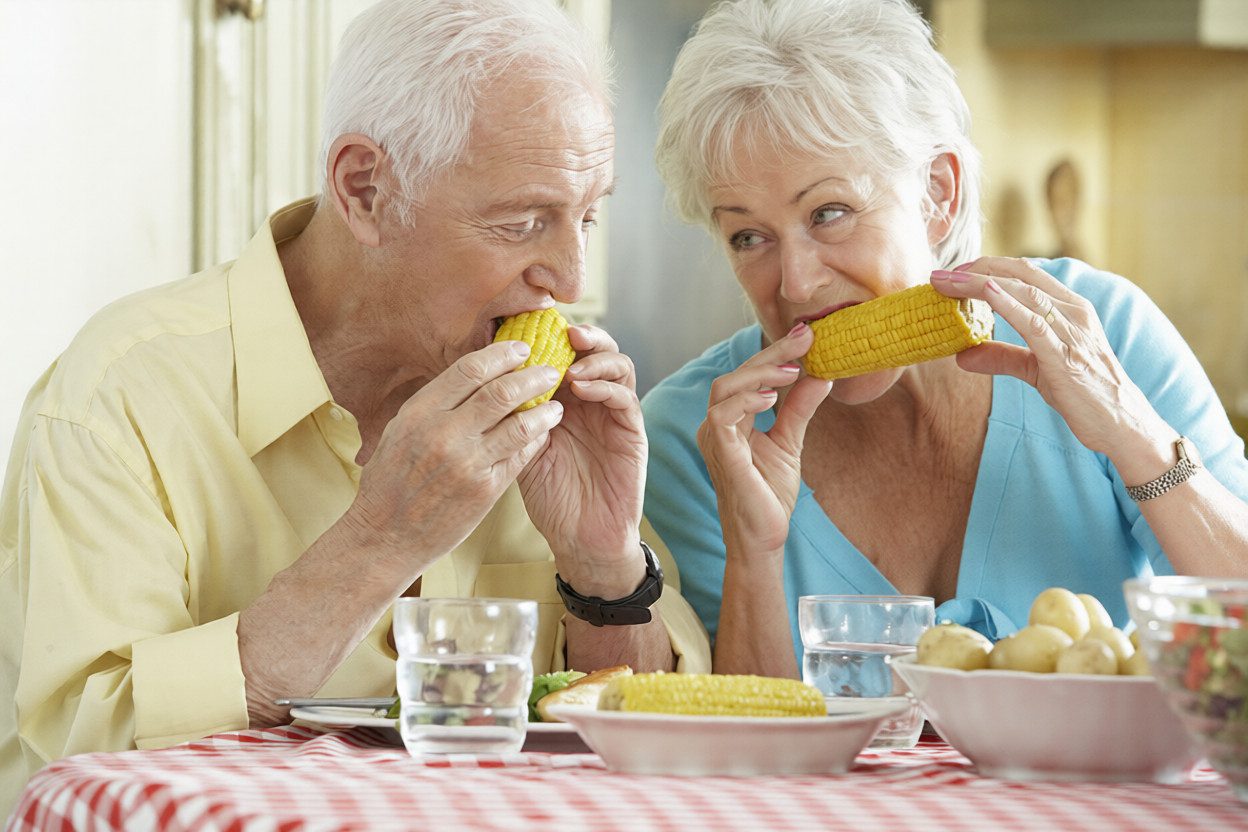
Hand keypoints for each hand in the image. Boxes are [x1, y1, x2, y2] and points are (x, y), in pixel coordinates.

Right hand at [347, 340, 565, 567]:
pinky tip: (544, 433)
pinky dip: (536, 440)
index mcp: (420, 413)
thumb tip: (475, 376)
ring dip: (544, 409)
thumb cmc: (390, 481)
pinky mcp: (485, 490)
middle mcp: (444, 434)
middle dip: (532, 375)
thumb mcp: (400, 431)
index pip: (469, 370)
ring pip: (519, 424)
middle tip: (549, 370)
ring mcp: (467, 463)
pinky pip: (521, 457)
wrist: (386, 537)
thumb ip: (436, 404)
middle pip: (500, 392)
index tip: (520, 348)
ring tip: (555, 403)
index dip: (500, 354)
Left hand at [517, 324, 648, 595]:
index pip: (564, 353)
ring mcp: (614, 415)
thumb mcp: (522, 448)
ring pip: (617, 366)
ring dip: (595, 356)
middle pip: (596, 350)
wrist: (580, 539)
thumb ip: (514, 414)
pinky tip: (581, 387)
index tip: (526, 324)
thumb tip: (485, 375)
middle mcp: (592, 402)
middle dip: (581, 335)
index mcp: (565, 400)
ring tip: (570, 362)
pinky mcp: (632, 433)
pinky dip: (604, 386)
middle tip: (561, 332)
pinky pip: (624, 398)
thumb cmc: (550, 497)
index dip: (549, 335)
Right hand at [696, 323, 832, 554]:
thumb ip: (799, 408)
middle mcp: (716, 424)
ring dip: (760, 373)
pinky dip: (745, 401)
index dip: (776, 353)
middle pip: (736, 374)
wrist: (764, 537)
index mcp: (731, 419)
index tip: (807, 335)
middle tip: (806, 338)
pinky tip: (771, 398)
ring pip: (725, 388)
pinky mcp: (720, 454)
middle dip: (771, 353)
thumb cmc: (768, 494)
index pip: (749, 376)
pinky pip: (722, 417)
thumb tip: (822, 375)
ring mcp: (714, 438)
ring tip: (793, 370)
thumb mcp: (790, 442)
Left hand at [932, 257, 1170, 459]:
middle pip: (1020, 274)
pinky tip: (984, 294)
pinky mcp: (1066, 356)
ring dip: (979, 283)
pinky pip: (1034, 323)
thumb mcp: (1036, 369)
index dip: (987, 267)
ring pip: (1023, 292)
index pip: (1024, 273)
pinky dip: (1008, 305)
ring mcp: (1072, 331)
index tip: (953, 272)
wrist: (1122, 424)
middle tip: (940, 274)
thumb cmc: (1084, 393)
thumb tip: (962, 355)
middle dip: (977, 268)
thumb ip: (1002, 357)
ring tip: (947, 282)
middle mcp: (1072, 311)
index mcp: (1068, 308)